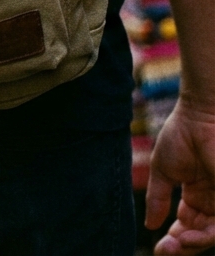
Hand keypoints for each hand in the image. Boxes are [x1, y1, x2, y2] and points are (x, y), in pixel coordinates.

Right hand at [147, 98, 214, 254]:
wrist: (200, 116)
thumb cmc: (181, 136)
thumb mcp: (163, 171)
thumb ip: (158, 198)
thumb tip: (149, 225)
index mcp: (196, 197)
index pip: (186, 227)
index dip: (173, 241)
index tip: (158, 248)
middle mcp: (212, 203)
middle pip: (199, 235)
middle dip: (182, 247)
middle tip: (164, 250)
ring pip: (212, 234)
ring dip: (194, 244)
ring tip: (176, 244)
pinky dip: (206, 235)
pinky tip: (188, 236)